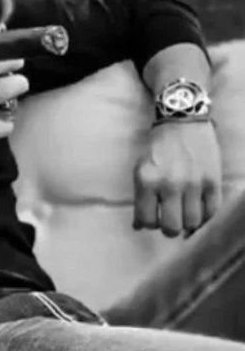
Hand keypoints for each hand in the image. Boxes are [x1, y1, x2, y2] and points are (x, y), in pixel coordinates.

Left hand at [133, 121, 221, 236]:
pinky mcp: (213, 182)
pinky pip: (211, 212)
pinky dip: (204, 215)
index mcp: (147, 180)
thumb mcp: (141, 168)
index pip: (146, 220)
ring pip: (192, 223)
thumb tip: (139, 226)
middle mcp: (170, 184)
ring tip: (183, 211)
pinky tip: (197, 208)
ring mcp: (194, 184)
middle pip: (171, 227)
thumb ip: (140, 197)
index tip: (152, 219)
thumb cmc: (157, 147)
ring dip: (187, 222)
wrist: (182, 122)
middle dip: (169, 228)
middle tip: (169, 219)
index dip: (148, 224)